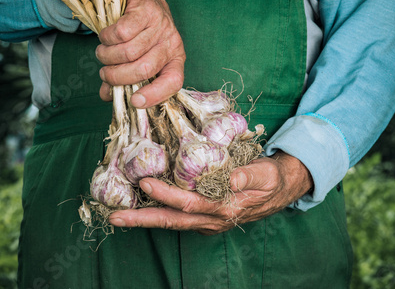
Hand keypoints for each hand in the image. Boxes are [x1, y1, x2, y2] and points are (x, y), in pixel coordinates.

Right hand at [95, 0, 185, 107]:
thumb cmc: (139, 35)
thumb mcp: (139, 59)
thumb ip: (125, 79)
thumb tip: (106, 96)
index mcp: (175, 60)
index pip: (173, 82)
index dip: (155, 95)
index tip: (134, 101)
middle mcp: (171, 43)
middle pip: (144, 69)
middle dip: (118, 76)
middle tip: (105, 74)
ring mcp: (160, 25)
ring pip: (129, 52)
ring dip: (108, 57)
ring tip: (103, 54)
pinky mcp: (145, 10)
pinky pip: (121, 33)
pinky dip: (107, 38)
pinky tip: (106, 37)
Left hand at [109, 151, 313, 234]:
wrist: (279, 190)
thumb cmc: (271, 179)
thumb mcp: (267, 173)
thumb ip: (249, 175)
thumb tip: (231, 177)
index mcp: (226, 208)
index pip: (191, 203)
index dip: (167, 196)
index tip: (146, 184)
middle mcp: (212, 219)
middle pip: (173, 221)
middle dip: (142, 219)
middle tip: (115, 216)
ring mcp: (207, 220)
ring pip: (172, 221)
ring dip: (144, 219)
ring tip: (119, 215)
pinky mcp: (205, 215)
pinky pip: (177, 217)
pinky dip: (157, 213)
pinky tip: (140, 207)